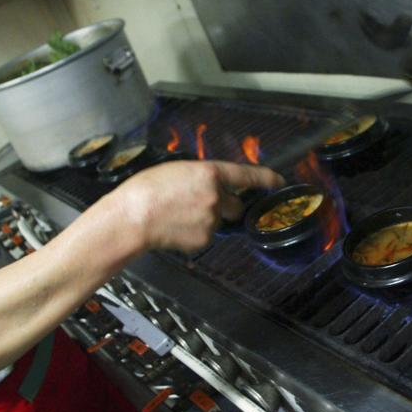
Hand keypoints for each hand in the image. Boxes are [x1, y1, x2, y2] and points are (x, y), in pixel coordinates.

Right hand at [111, 160, 283, 252]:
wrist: (132, 218)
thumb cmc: (146, 189)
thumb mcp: (176, 170)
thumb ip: (200, 177)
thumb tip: (210, 186)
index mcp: (210, 173)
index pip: (247, 175)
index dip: (266, 178)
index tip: (279, 181)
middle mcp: (217, 197)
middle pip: (236, 205)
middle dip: (226, 207)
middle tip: (200, 206)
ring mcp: (212, 220)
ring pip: (218, 222)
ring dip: (206, 220)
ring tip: (177, 217)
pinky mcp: (204, 240)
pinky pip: (206, 237)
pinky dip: (194, 235)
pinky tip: (175, 229)